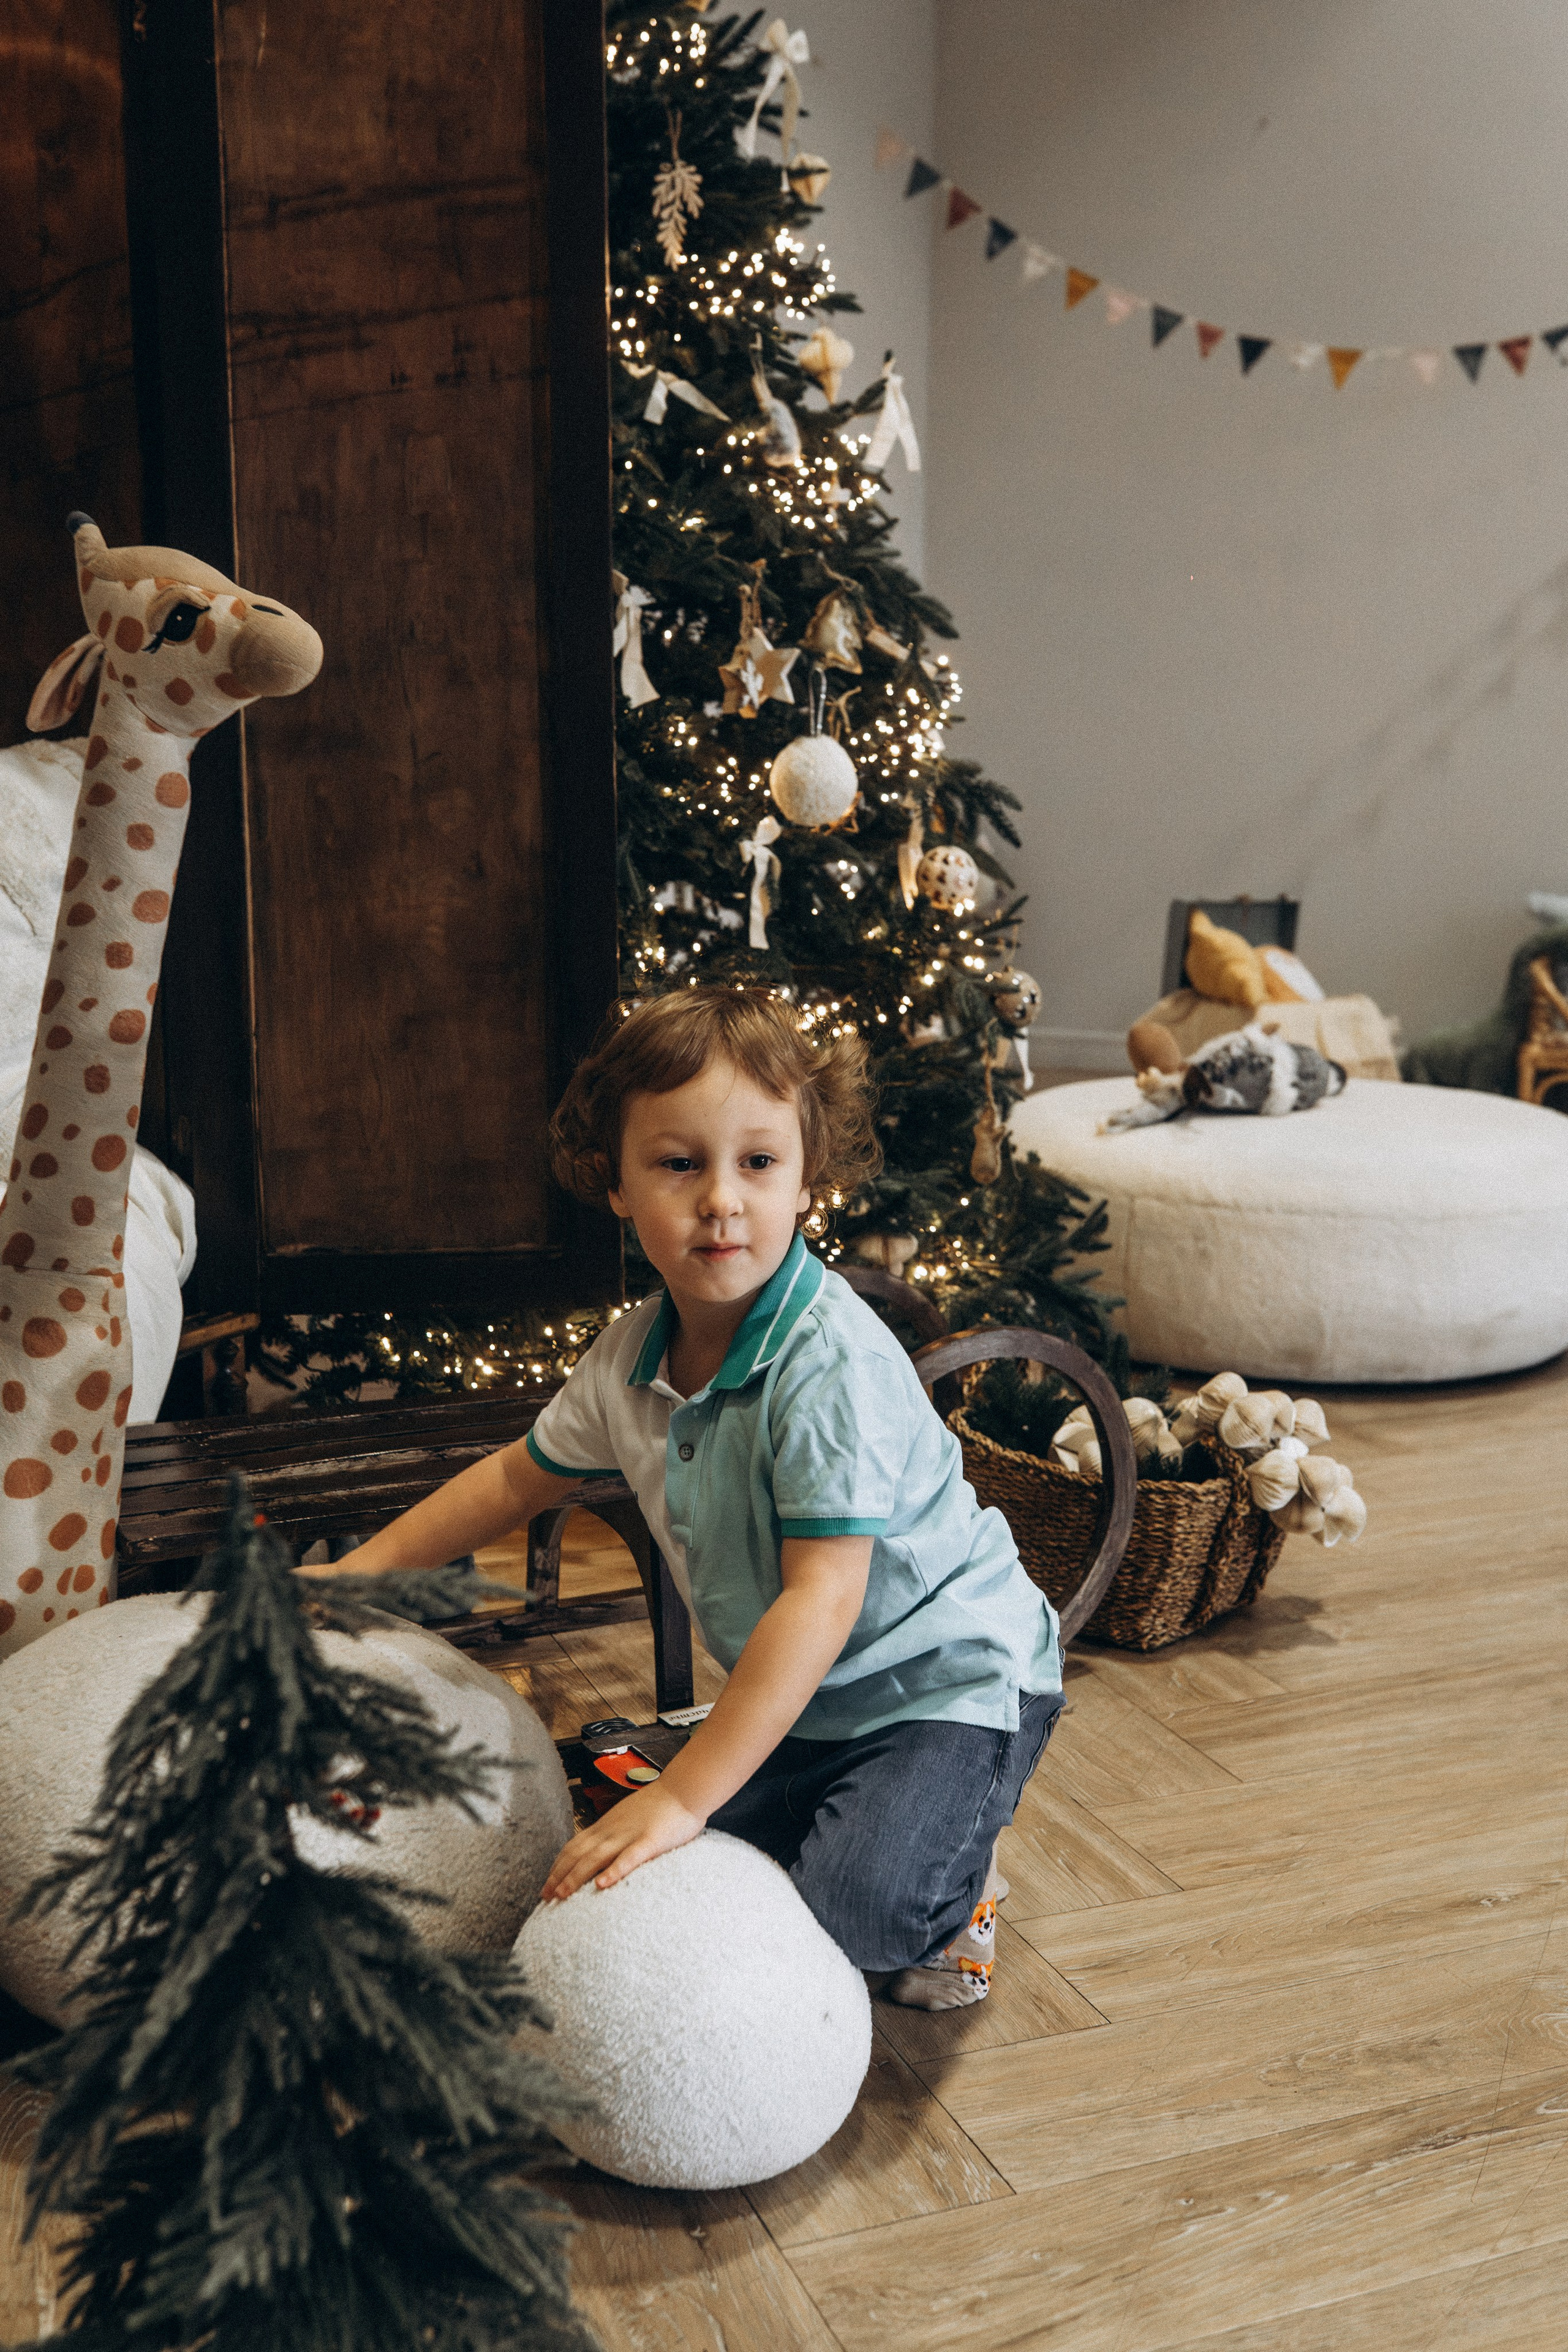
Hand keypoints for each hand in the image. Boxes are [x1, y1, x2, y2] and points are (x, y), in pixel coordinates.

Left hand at [541, 1783, 705, 1901]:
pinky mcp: (649, 1840)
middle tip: (545, 1898)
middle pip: (578, 1853)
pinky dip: (613, 1871)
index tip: (546, 1886)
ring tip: (561, 1895)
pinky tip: (602, 1885)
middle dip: (559, 1876)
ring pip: (596, 1857)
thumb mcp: (627, 1818)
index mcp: (606, 1826)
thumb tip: (598, 1852)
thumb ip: (613, 1834)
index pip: (574, 1846)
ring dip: (575, 1876)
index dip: (557, 1866)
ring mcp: (629, 1835)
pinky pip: (629, 1857)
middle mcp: (612, 1830)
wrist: (683, 1789)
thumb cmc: (659, 1807)